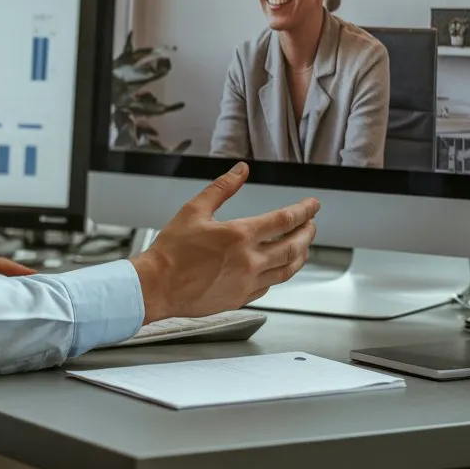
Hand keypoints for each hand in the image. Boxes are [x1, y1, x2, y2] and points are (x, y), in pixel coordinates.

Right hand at [132, 162, 318, 322]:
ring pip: (288, 269)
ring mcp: (247, 282)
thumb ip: (222, 187)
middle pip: (294, 245)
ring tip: (304, 246)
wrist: (157, 287)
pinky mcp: (241, 298)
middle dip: (308, 232)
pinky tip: (278, 267)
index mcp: (239, 235)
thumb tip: (240, 170)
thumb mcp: (194, 210)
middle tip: (312, 224)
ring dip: (301, 255)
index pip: (284, 220)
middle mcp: (249, 261)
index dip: (304, 210)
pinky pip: (270, 284)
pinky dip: (280, 273)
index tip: (312, 205)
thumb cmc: (171, 251)